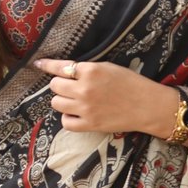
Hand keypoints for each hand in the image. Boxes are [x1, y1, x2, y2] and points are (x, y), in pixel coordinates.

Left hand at [33, 59, 179, 137]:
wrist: (149, 105)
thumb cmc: (133, 84)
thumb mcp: (110, 68)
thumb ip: (88, 69)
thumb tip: (67, 72)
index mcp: (91, 71)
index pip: (60, 67)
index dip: (47, 65)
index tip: (39, 64)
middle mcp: (84, 89)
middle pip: (55, 86)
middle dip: (61, 85)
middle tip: (71, 87)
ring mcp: (85, 108)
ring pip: (56, 103)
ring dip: (63, 101)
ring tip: (75, 101)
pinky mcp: (90, 124)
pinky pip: (65, 122)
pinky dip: (68, 118)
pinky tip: (77, 114)